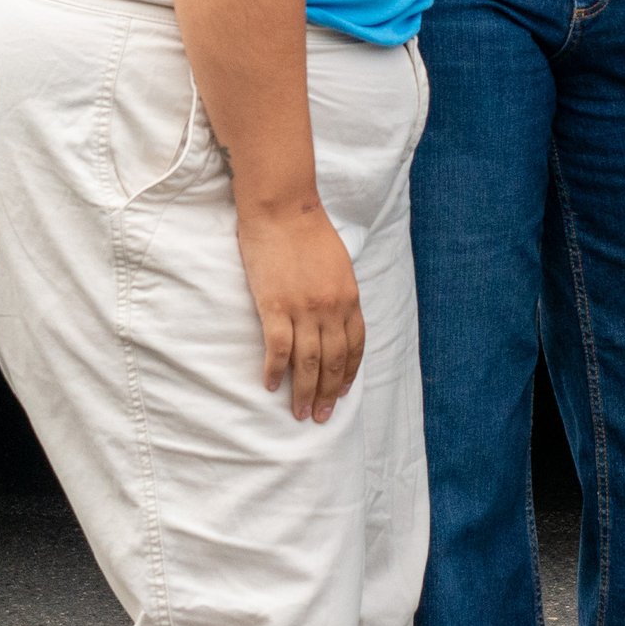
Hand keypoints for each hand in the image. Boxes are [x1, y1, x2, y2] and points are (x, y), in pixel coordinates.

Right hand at [235, 198, 365, 421]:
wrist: (283, 208)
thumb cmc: (308, 231)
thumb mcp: (337, 264)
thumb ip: (338, 293)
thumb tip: (334, 318)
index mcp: (349, 297)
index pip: (355, 346)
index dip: (348, 372)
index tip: (341, 392)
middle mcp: (331, 308)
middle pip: (333, 360)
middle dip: (328, 392)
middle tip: (321, 417)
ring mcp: (304, 309)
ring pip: (308, 362)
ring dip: (304, 392)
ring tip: (299, 413)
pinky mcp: (275, 306)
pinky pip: (278, 348)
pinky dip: (275, 371)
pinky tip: (270, 386)